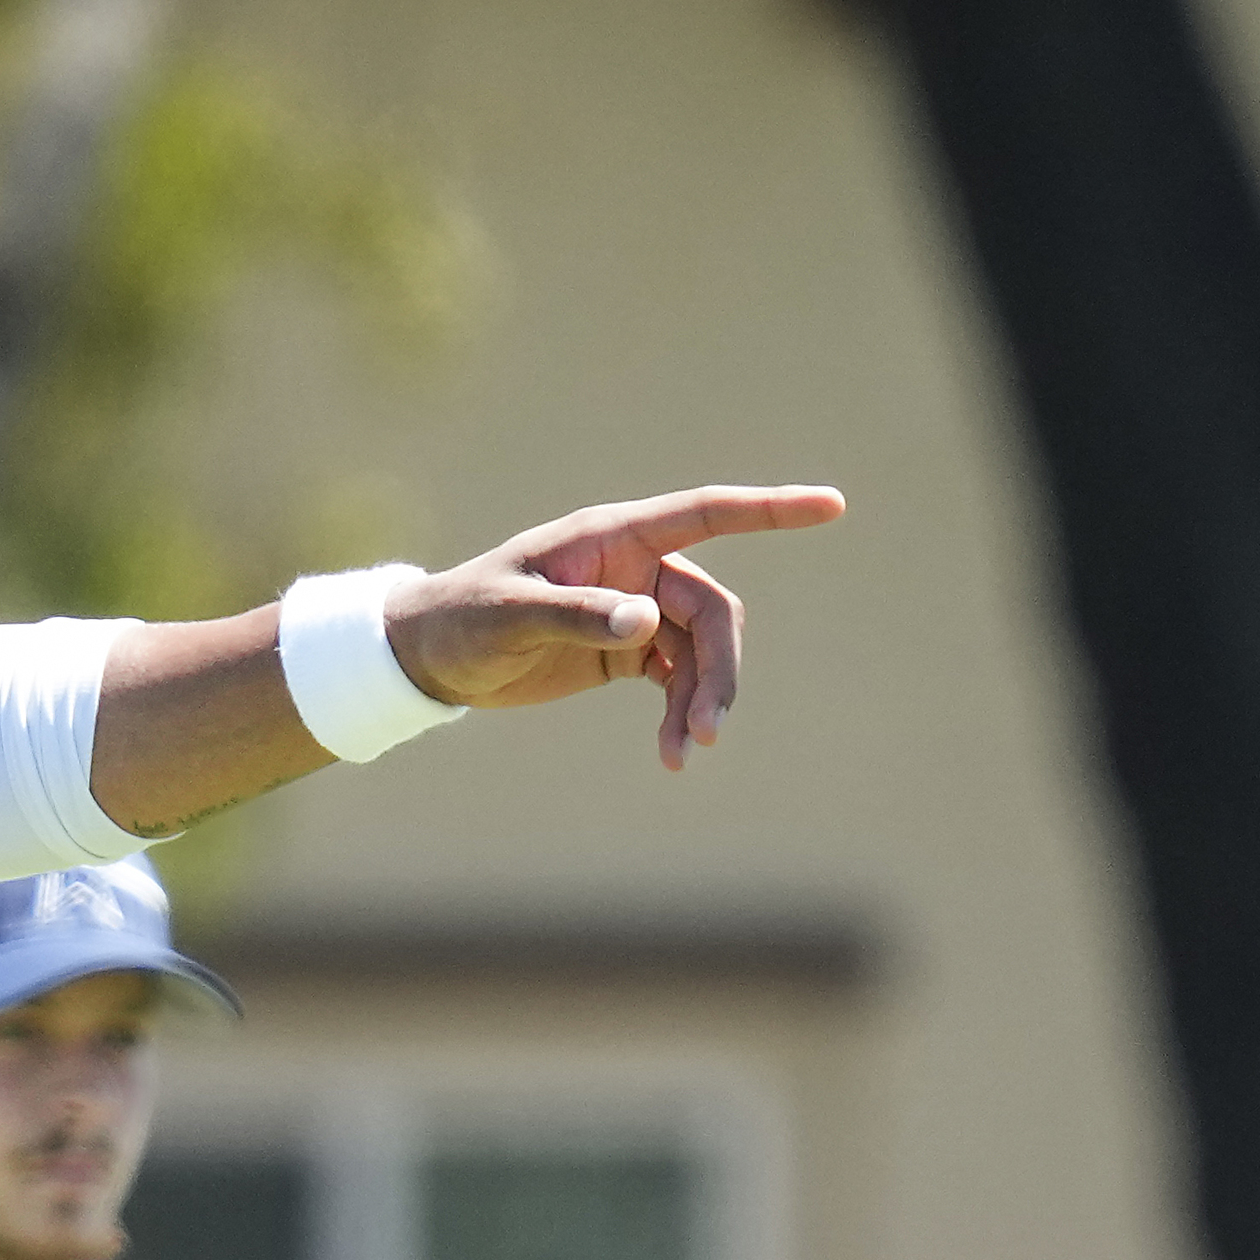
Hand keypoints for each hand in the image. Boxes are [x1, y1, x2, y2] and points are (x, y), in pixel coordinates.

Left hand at [386, 483, 846, 769]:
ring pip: (698, 653)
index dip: (770, 510)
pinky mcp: (624, 652)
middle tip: (708, 729)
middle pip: (712, 612)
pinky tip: (671, 752)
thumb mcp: (510, 616)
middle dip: (719, 669)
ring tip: (685, 752)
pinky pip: (674, 680)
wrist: (427, 656)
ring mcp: (634, 609)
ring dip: (701, 700)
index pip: (707, 513)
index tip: (832, 506)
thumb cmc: (462, 618)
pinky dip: (679, 713)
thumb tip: (647, 620)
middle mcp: (635, 567)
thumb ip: (577, 616)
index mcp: (613, 537)